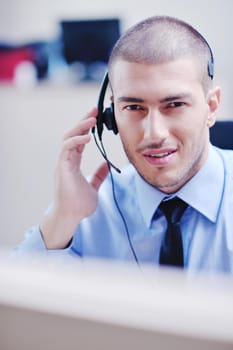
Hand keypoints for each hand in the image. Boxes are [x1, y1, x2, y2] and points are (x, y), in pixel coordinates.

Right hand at [40, 108, 108, 248]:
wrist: (71, 217)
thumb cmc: (78, 204)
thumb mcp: (93, 186)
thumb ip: (99, 175)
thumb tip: (107, 165)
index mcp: (73, 162)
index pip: (79, 140)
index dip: (86, 128)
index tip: (97, 117)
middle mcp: (67, 160)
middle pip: (72, 134)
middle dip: (83, 121)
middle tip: (95, 110)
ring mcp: (63, 163)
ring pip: (67, 138)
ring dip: (79, 126)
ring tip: (92, 118)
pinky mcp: (62, 168)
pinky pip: (66, 149)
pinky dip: (76, 140)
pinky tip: (87, 136)